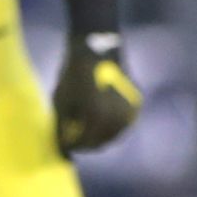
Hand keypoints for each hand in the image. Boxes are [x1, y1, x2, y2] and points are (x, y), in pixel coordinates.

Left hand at [53, 33, 141, 153]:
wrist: (97, 48)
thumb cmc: (74, 74)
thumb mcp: (61, 101)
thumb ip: (62, 127)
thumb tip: (63, 148)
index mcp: (97, 118)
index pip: (84, 144)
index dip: (72, 147)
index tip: (65, 146)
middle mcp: (117, 118)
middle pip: (101, 142)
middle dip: (87, 143)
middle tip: (76, 140)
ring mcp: (129, 111)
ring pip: (115, 134)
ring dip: (101, 136)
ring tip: (87, 131)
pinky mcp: (136, 103)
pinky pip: (124, 122)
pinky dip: (113, 125)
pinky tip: (101, 120)